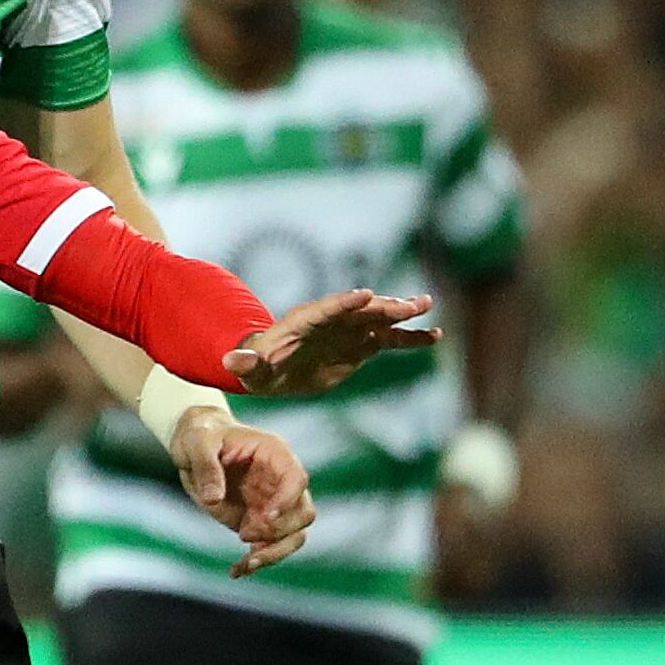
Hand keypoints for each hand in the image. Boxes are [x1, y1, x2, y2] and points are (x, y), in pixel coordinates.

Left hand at [171, 408, 314, 576]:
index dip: (288, 500)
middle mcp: (280, 482)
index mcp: (275, 455)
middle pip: (303, 514)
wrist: (194, 446)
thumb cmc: (201, 436)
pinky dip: (255, 562)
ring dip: (274, 554)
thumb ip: (207, 467)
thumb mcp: (197, 443)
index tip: (265, 517)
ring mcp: (271, 504)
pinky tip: (236, 571)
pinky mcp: (257, 522)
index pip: (297, 479)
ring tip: (246, 564)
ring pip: (292, 536)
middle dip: (280, 531)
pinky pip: (266, 547)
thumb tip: (213, 499)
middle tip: (245, 534)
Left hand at [228, 289, 442, 397]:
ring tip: (427, 306)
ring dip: (402, 314)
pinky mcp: (361, 346)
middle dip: (382, 307)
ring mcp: (349, 331)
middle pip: (359, 311)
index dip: (344, 303)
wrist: (274, 370)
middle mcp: (330, 321)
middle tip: (410, 304)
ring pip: (379, 320)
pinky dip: (410, 338)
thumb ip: (245, 364)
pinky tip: (434, 336)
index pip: (325, 309)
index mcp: (303, 322)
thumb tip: (230, 360)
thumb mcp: (249, 369)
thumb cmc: (259, 367)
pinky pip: (389, 340)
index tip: (365, 295)